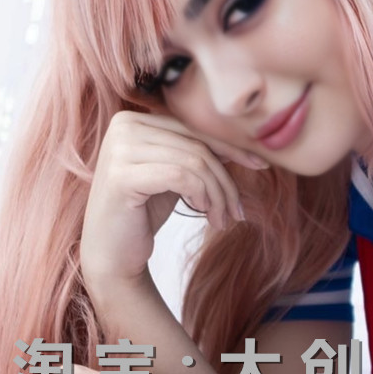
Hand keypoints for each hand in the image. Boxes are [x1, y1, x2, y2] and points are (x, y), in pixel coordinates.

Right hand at [80, 108, 270, 284]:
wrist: (112, 255)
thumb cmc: (143, 212)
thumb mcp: (175, 175)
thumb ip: (197, 153)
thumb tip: (240, 143)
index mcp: (133, 118)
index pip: (193, 127)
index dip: (230, 146)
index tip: (260, 165)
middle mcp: (123, 125)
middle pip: (196, 143)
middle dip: (225, 179)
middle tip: (237, 210)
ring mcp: (119, 148)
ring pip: (194, 161)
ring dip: (217, 194)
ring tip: (221, 218)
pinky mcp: (121, 175)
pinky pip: (180, 176)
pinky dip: (201, 195)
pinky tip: (203, 213)